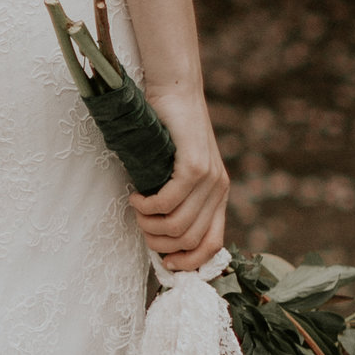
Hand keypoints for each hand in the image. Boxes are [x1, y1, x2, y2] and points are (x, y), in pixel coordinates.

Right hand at [132, 86, 226, 270]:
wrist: (175, 91)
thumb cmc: (168, 131)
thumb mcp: (177, 171)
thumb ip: (177, 199)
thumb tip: (159, 236)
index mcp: (218, 196)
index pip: (213, 246)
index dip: (188, 262)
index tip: (163, 260)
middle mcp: (219, 190)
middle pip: (189, 240)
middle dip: (158, 242)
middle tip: (140, 224)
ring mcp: (210, 178)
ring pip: (178, 226)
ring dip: (149, 225)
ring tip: (136, 209)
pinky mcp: (195, 165)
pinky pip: (169, 202)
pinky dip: (147, 206)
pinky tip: (136, 195)